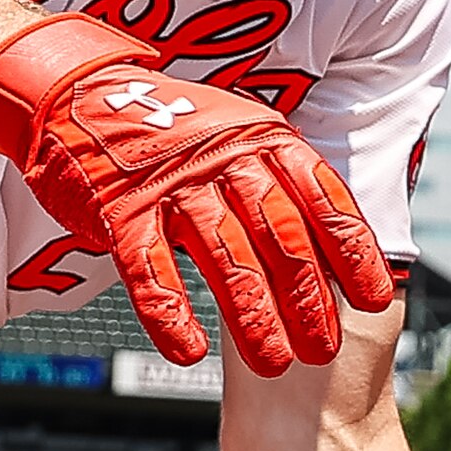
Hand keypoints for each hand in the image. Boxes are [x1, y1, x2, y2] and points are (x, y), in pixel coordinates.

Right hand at [0, 14, 396, 377]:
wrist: (76, 89)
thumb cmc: (163, 125)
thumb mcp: (237, 132)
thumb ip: (278, 178)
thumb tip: (328, 238)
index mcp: (263, 139)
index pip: (322, 200)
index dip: (352, 252)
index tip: (374, 298)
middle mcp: (225, 158)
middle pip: (281, 237)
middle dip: (308, 299)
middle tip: (322, 349)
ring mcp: (173, 184)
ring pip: (224, 257)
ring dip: (253, 316)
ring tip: (274, 361)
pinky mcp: (121, 208)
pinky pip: (150, 268)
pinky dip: (169, 312)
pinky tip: (188, 351)